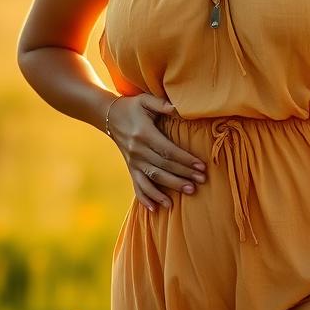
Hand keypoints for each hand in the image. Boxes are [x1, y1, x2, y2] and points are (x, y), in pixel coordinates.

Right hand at [106, 93, 207, 211]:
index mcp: (144, 134)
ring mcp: (133, 161)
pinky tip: (155, 209)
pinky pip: (137, 186)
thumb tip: (177, 108)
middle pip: (164, 166)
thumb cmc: (132, 106)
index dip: (185, 159)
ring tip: (188, 192)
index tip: (201, 166)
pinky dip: (146, 198)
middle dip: (183, 174)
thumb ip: (161, 104)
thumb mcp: (145, 100)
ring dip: (170, 187)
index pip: (168, 150)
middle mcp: (138, 150)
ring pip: (153, 178)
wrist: (108, 116)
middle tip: (201, 181)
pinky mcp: (130, 168)